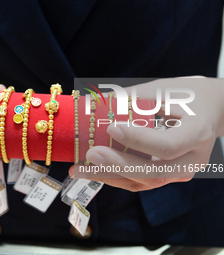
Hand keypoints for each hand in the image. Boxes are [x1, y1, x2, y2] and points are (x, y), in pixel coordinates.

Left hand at [70, 77, 223, 190]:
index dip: (138, 140)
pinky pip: (140, 183)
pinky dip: (114, 178)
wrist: (207, 112)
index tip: (111, 128)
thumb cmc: (185, 96)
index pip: (167, 146)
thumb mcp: (161, 90)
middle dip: (117, 165)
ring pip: (143, 182)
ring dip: (108, 176)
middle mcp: (192, 160)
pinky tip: (91, 171)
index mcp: (196, 133)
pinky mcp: (167, 176)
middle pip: (153, 172)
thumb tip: (88, 103)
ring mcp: (180, 172)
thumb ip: (128, 98)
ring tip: (78, 170)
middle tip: (89, 155)